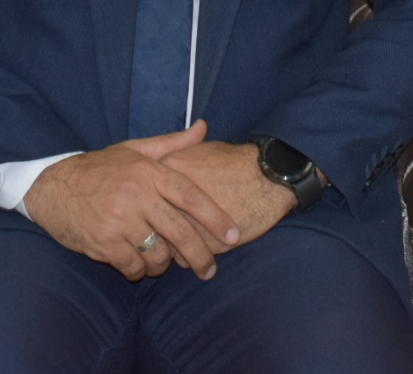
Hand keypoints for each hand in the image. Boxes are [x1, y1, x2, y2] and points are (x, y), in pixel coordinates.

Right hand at [24, 121, 240, 281]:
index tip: (233, 235)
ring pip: (158, 255)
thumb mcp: (134, 150)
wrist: (52, 187)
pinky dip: (138, 271)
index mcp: (147, 171)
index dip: (215, 217)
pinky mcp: (102, 242)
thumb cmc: (99, 169)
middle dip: (201, 255)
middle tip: (210, 270)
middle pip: (180, 232)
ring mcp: (118, 220)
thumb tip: (203, 127)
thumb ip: (171, 144)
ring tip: (163, 263)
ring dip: (164, 265)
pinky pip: (132, 266)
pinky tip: (137, 266)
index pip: (190, 196)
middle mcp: (135, 195)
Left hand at [159, 140, 297, 260]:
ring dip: (172, 252)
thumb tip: (157, 181)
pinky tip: (201, 252)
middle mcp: (172, 199)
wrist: (269, 175)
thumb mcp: (199, 152)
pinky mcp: (207, 243)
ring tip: (184, 249)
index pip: (143, 200)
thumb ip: (174, 163)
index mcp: (166, 173)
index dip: (149, 210)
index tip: (154, 215)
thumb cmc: (235, 161)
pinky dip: (191, 260)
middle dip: (155, 235)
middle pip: (150, 226)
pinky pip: (186, 260)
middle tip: (163, 238)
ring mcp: (189, 222)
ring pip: (166, 247)